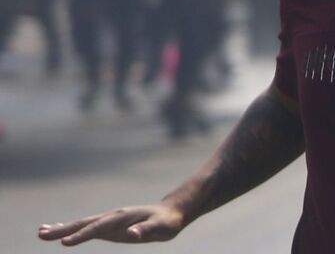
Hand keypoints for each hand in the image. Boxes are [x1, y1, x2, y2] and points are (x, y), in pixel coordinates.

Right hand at [38, 204, 185, 244]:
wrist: (170, 214)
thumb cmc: (166, 222)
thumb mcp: (161, 228)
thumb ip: (147, 230)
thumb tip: (133, 234)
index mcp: (122, 217)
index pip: (98, 228)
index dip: (82, 235)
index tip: (64, 243)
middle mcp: (112, 217)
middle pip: (84, 223)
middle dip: (63, 229)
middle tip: (41, 234)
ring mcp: (109, 221)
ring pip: (82, 224)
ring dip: (62, 228)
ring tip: (41, 232)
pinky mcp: (108, 227)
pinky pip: (87, 228)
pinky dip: (71, 230)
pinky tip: (57, 233)